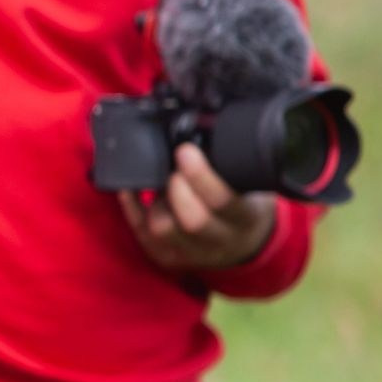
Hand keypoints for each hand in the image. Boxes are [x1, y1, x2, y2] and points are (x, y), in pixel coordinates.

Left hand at [118, 142, 277, 272]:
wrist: (244, 243)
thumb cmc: (243, 203)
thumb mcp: (251, 184)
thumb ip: (233, 163)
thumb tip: (203, 124)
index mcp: (245, 218)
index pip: (223, 201)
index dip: (200, 176)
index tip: (185, 151)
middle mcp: (221, 240)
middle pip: (192, 221)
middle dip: (176, 189)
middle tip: (173, 169)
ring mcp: (193, 253)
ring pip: (162, 229)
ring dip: (157, 201)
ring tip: (163, 183)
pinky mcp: (168, 258)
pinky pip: (140, 232)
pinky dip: (131, 207)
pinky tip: (130, 188)